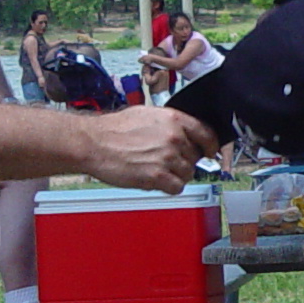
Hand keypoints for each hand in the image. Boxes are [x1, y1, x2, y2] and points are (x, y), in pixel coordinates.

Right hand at [84, 106, 220, 191]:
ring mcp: (166, 157)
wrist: (94, 142)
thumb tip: (183, 133)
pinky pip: (177, 187)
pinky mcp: (157, 176)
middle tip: (166, 162)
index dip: (210, 145)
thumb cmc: (114, 129)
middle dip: (183, 161)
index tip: (209, 151)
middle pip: (195, 157)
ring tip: (157, 171)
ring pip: (188, 174)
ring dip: (175, 175)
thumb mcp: (147, 114)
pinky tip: (157, 181)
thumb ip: (169, 124)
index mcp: (174, 119)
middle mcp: (174, 137)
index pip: (206, 133)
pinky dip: (169, 187)